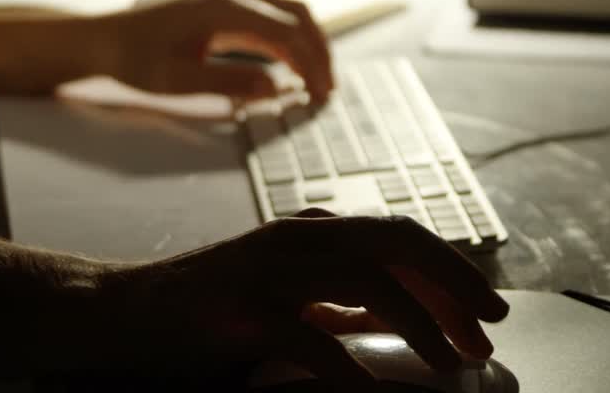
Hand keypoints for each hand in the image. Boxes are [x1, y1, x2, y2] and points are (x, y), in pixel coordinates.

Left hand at [101, 0, 333, 102]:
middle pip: (296, 14)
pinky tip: (291, 68)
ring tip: (317, 80)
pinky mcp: (224, 10)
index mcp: (223, 9)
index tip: (321, 95)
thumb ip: (228, 83)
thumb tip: (275, 89)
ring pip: (287, 13)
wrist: (104, 39)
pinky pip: (269, 19)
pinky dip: (288, 41)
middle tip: (328, 88)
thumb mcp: (177, 80)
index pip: (285, 33)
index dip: (310, 64)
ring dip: (308, 43)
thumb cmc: (134, 59)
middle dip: (319, 50)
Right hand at [105, 210, 509, 386]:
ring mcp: (267, 268)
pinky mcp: (237, 308)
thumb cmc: (204, 312)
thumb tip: (401, 316)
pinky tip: (371, 391)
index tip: (489, 308)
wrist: (118, 314)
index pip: (400, 236)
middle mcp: (296, 238)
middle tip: (490, 327)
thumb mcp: (284, 299)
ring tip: (451, 360)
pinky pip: (308, 335)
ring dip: (420, 320)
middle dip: (454, 282)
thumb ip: (338, 302)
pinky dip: (347, 365)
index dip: (453, 269)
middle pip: (397, 241)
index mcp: (311, 233)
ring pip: (367, 277)